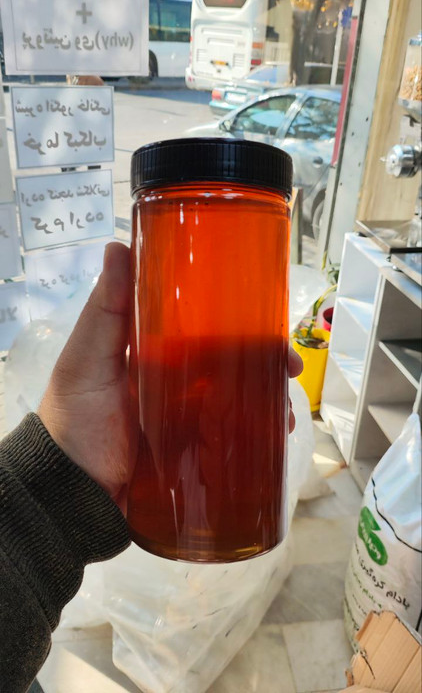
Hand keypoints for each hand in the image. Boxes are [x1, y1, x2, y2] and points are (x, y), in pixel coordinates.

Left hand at [38, 241, 302, 509]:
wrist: (74, 495)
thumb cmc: (76, 421)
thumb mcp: (87, 361)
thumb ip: (105, 310)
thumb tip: (117, 245)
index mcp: (153, 350)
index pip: (204, 322)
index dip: (239, 316)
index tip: (269, 314)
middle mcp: (175, 378)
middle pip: (231, 359)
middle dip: (267, 360)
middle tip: (291, 367)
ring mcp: (187, 416)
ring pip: (238, 397)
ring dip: (269, 397)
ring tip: (288, 410)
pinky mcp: (194, 451)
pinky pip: (232, 435)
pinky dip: (257, 433)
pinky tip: (277, 435)